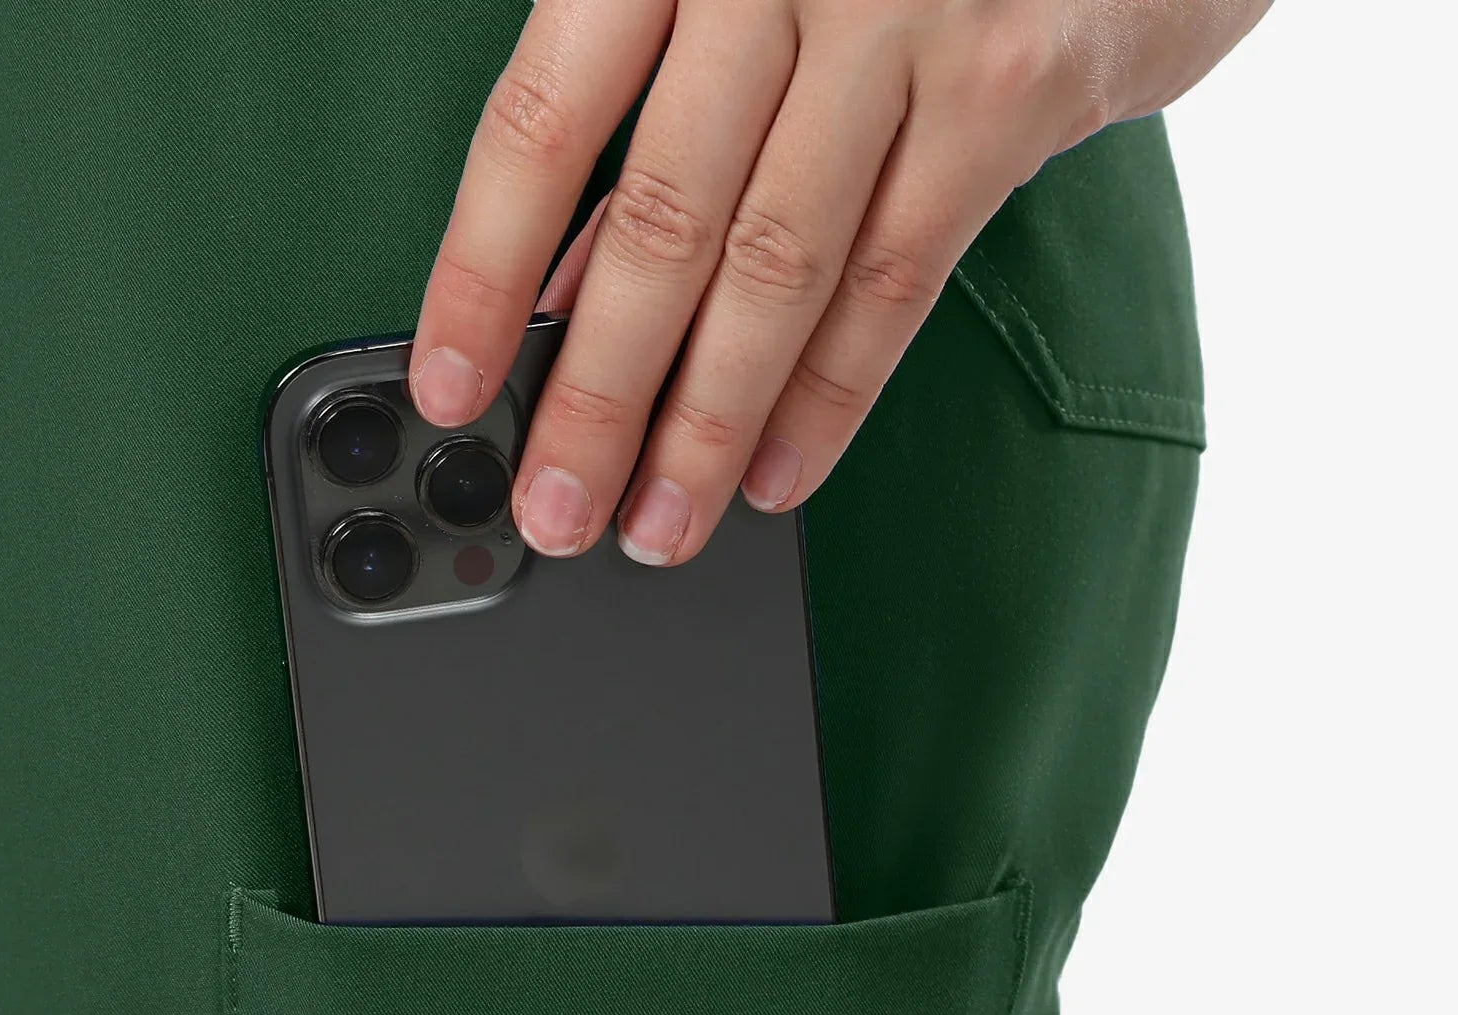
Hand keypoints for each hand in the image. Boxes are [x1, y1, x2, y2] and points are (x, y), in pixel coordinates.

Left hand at [409, 0, 1267, 564]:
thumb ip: (638, 109)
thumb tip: (553, 297)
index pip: (543, 125)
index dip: (484, 274)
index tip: (451, 391)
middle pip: (665, 223)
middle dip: (599, 395)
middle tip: (556, 506)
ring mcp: (903, 22)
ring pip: (779, 268)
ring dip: (709, 425)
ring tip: (660, 523)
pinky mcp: (1006, 86)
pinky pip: (898, 277)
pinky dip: (828, 396)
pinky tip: (772, 472)